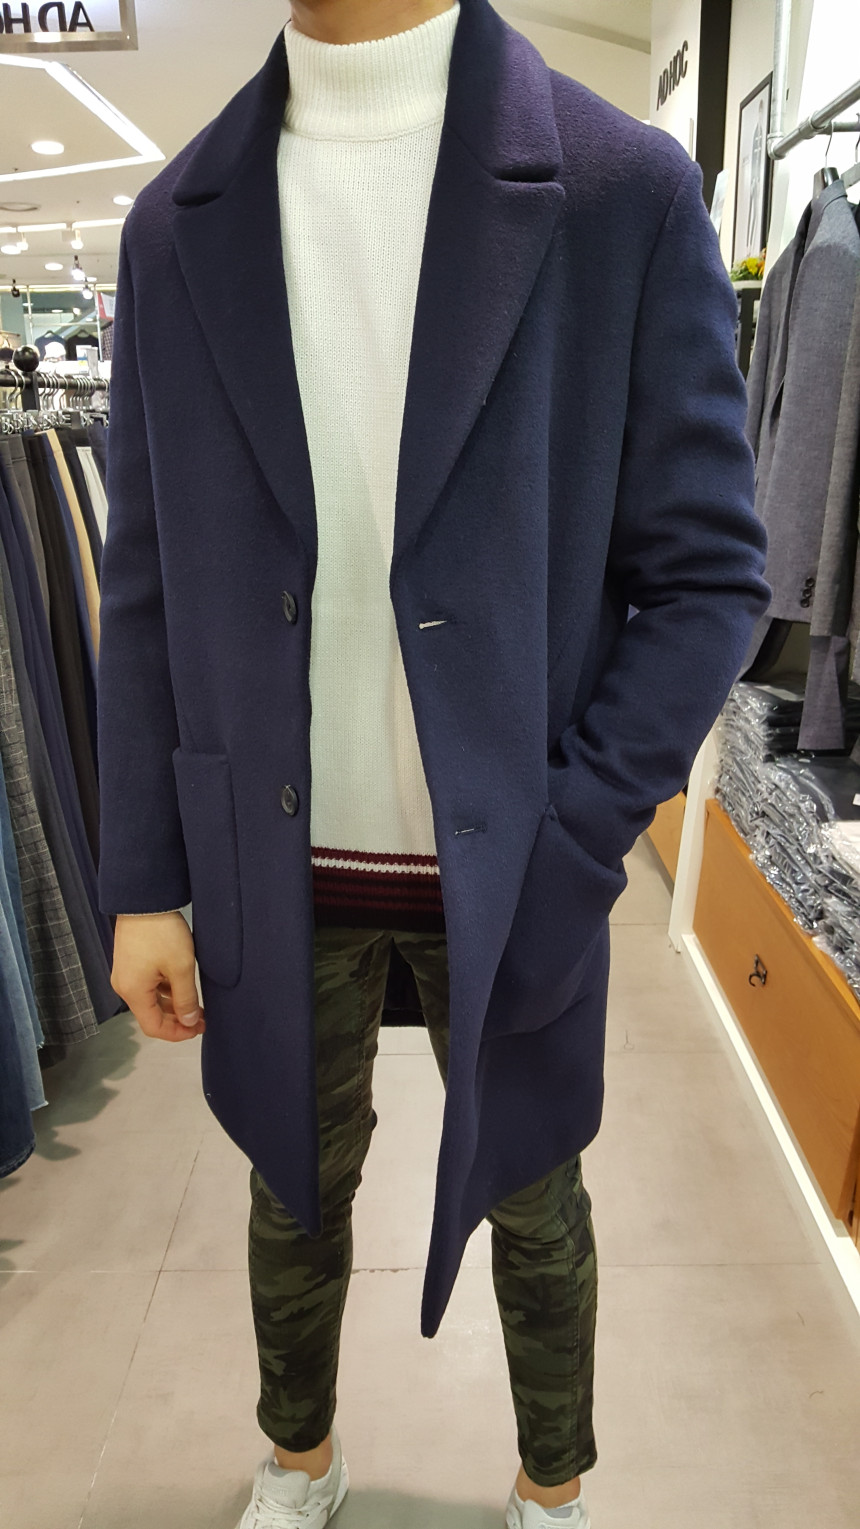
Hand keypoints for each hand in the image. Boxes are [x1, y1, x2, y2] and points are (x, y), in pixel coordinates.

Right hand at [111, 911, 205, 1042]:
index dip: (177, 1033)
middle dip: (177, 1019)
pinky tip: (182, 985)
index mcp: (133, 992)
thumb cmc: (161, 932)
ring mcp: (126, 973)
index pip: (153, 1027)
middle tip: (202, 1017)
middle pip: (151, 1014)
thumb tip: (188, 1021)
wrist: (144, 899)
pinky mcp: (130, 962)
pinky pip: (148, 985)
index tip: (198, 1029)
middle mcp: (125, 986)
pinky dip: (165, 990)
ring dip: (173, 1004)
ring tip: (196, 1002)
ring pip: (151, 999)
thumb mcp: (181, 967)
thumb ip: (186, 998)